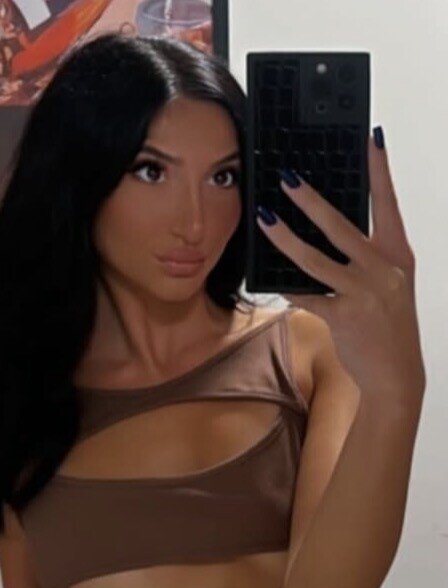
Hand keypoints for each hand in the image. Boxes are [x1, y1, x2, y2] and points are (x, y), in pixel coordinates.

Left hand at [256, 129, 424, 399]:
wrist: (396, 374)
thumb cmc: (388, 327)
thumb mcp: (389, 285)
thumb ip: (367, 259)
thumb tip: (329, 232)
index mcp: (398, 256)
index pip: (388, 204)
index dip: (380, 170)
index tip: (372, 137)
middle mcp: (383, 270)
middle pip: (341, 226)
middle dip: (311, 200)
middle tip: (288, 178)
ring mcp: (363, 293)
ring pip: (316, 259)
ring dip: (285, 238)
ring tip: (266, 219)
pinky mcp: (343, 317)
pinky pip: (307, 295)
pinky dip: (286, 287)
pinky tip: (268, 279)